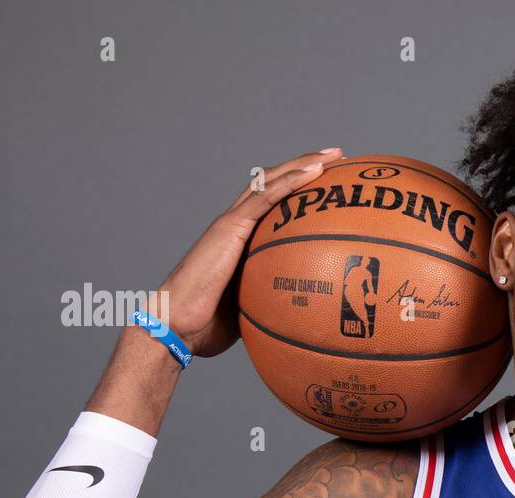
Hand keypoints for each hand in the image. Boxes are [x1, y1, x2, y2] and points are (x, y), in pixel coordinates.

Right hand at [151, 147, 341, 357]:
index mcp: (240, 241)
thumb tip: (303, 317)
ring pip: (271, 181)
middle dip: (306, 166)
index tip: (329, 184)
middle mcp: (236, 224)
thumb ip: (273, 302)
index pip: (272, 205)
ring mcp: (231, 223)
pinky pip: (265, 197)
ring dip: (303, 164)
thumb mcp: (251, 310)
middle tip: (338, 157)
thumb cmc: (207, 326)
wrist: (176, 325)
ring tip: (334, 154)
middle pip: (274, 184)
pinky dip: (291, 181)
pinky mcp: (230, 228)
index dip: (298, 190)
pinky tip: (314, 171)